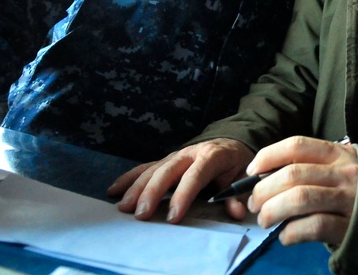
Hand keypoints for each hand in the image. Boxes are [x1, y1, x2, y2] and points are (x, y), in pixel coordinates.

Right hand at [108, 138, 253, 222]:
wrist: (231, 141)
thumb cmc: (236, 162)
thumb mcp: (244, 175)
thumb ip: (239, 193)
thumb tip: (238, 211)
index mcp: (212, 156)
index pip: (196, 175)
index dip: (183, 195)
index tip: (173, 217)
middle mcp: (190, 153)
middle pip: (168, 171)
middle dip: (153, 193)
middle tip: (141, 214)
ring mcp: (175, 155)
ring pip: (153, 169)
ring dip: (136, 188)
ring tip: (124, 207)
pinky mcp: (165, 160)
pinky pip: (145, 168)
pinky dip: (128, 178)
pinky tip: (114, 189)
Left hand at [247, 135, 357, 246]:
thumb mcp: (349, 167)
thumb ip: (319, 167)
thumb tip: (271, 176)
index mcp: (340, 154)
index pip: (297, 146)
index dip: (268, 156)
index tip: (252, 171)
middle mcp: (344, 173)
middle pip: (293, 174)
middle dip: (264, 189)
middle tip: (254, 204)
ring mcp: (349, 200)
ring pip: (300, 198)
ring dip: (273, 210)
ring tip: (265, 220)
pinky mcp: (351, 227)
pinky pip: (314, 226)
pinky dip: (292, 232)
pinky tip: (286, 236)